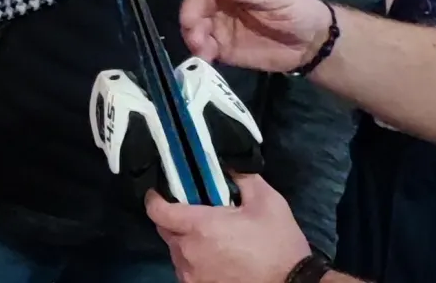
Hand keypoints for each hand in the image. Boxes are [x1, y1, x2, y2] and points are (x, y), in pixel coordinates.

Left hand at [146, 174, 311, 282]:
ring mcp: (191, 275)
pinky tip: (216, 257)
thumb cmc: (280, 246)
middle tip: (197, 213)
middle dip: (174, 219)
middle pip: (165, 230)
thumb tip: (227, 163)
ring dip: (186, 242)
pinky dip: (194, 261)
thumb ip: (243, 177)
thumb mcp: (268, 203)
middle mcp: (188, 252)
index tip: (163, 192)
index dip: (156, 198)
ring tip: (211, 238)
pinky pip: (186, 270)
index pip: (157, 210)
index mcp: (199, 227)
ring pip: (175, 251)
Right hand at [173, 0, 331, 72]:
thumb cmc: (296, 9)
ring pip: (194, 22)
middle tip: (192, 26)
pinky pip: (203, 45)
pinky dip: (200, 50)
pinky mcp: (220, 44)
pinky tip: (207, 56)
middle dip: (190, 12)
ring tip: (200, 46)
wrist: (309, 44)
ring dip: (191, 33)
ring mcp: (217, 20)